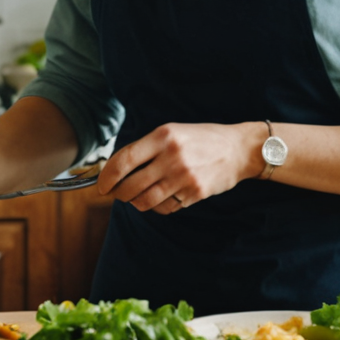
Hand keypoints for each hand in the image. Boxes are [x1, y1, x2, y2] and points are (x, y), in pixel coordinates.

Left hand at [98, 122, 262, 214]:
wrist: (239, 150)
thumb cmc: (202, 139)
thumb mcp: (173, 131)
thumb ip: (147, 148)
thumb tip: (117, 169)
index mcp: (163, 137)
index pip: (124, 160)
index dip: (107, 176)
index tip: (101, 185)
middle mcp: (172, 157)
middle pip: (130, 186)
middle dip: (118, 194)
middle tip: (116, 193)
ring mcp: (183, 178)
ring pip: (145, 201)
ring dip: (135, 202)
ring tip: (135, 197)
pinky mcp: (194, 194)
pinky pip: (165, 208)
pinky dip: (156, 207)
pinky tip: (159, 198)